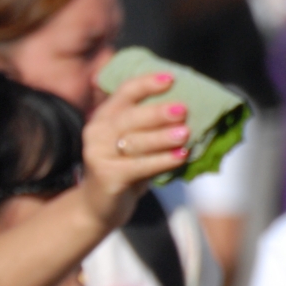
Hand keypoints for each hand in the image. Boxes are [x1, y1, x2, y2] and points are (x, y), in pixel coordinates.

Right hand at [78, 73, 191, 229]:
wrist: (99, 207)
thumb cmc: (124, 170)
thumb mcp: (134, 144)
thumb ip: (150, 128)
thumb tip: (189, 115)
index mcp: (104, 116)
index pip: (124, 92)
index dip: (147, 83)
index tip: (171, 79)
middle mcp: (97, 132)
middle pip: (129, 117)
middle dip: (158, 112)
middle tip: (184, 109)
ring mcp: (98, 154)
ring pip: (135, 142)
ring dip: (163, 137)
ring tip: (186, 133)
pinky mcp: (107, 176)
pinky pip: (139, 166)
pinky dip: (162, 161)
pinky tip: (181, 157)